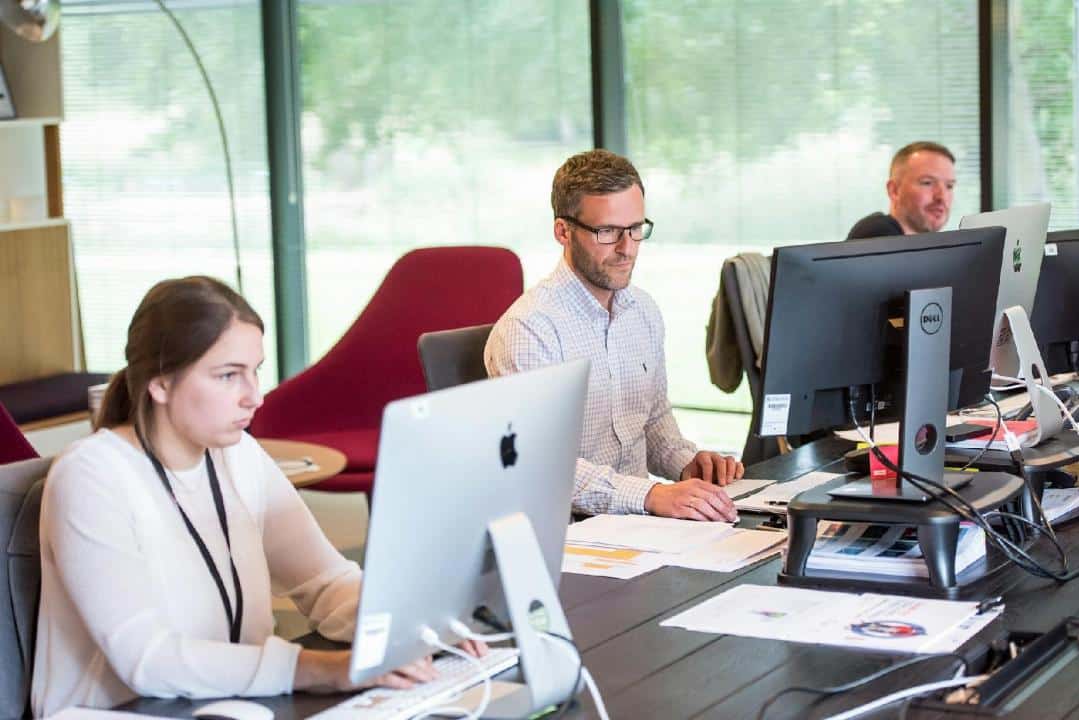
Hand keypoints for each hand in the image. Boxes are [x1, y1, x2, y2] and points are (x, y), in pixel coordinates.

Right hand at [294, 640, 488, 693]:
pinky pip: (386, 677)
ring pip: (400, 665)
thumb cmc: (351, 664)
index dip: (421, 654)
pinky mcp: (365, 673)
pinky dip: (400, 681)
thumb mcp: (373, 660)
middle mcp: (377, 648)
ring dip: (417, 673)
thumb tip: (416, 665)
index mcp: (381, 644)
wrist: (326, 669)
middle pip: (406, 655)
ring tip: (429, 678)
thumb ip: (392, 660)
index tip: (432, 661)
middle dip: (423, 664)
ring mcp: (372, 661)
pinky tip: (410, 685)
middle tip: (436, 672)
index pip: (405, 646)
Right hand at [644, 478, 736, 521]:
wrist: (655, 495)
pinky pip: (694, 513)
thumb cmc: (674, 494)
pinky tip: (709, 522)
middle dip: (724, 509)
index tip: (733, 509)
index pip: (717, 490)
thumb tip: (721, 505)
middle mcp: (692, 488)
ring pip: (705, 506)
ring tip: (722, 521)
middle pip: (713, 498)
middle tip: (731, 517)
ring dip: (716, 515)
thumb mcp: (690, 488)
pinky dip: (703, 518)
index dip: (727, 501)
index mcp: (697, 483)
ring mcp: (685, 498)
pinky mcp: (679, 507)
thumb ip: (704, 493)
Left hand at [680, 451, 743, 485]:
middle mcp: (714, 456)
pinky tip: (737, 478)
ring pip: (730, 460)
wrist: (696, 473)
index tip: (708, 483)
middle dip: (721, 473)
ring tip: (729, 482)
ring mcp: (723, 460)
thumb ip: (691, 481)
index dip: (708, 473)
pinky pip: (738, 464)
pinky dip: (739, 470)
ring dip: (731, 472)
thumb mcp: (688, 476)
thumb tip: (693, 490)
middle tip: (721, 484)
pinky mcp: (731, 465)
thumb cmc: (692, 475)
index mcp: (702, 456)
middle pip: (720, 460)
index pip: (707, 462)